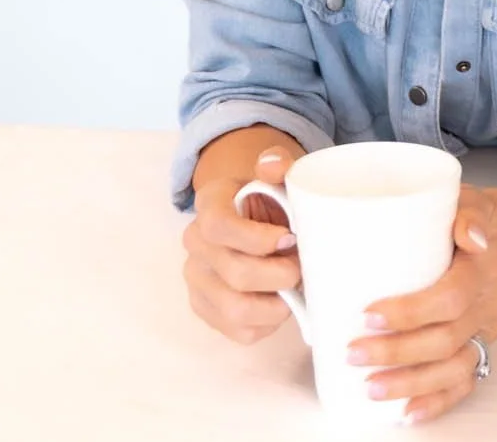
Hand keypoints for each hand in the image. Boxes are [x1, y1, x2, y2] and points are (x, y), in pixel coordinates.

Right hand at [181, 137, 306, 343]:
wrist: (255, 221)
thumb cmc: (270, 201)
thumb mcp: (277, 177)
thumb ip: (278, 164)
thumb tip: (272, 165)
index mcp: (209, 205)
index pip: (220, 227)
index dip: (259, 239)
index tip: (290, 237)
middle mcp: (195, 244)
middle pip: (236, 274)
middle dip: (279, 275)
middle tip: (300, 267)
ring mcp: (197, 280)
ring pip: (236, 310)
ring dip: (275, 304)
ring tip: (293, 288)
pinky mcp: (206, 310)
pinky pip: (239, 331)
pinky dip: (268, 323)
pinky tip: (279, 303)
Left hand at [347, 186, 496, 424]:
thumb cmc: (469, 216)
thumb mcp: (468, 200)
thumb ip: (465, 212)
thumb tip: (470, 234)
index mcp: (483, 269)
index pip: (450, 298)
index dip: (411, 312)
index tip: (368, 314)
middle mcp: (487, 305)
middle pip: (445, 340)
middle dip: (397, 353)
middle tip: (354, 352)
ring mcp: (484, 331)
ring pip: (453, 368)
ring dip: (410, 383)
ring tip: (370, 387)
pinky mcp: (480, 347)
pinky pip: (464, 382)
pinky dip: (437, 401)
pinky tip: (407, 412)